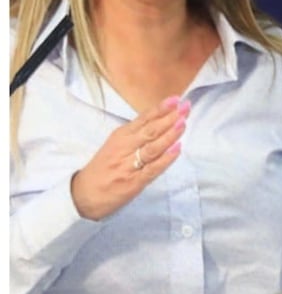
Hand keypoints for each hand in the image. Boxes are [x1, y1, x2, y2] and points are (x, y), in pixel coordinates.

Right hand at [71, 95, 189, 220]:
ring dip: (169, 135)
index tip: (176, 99)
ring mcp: (129, 165)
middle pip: (150, 130)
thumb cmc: (103, 168)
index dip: (160, 109)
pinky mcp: (134, 182)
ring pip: (152, 147)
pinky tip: (177, 149)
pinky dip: (165, 159)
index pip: (143, 119)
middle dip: (169, 118)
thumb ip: (136, 134)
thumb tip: (162, 121)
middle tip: (186, 108)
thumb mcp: (115, 145)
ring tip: (183, 123)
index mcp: (120, 136)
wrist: (83, 194)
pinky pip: (152, 169)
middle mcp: (124, 148)